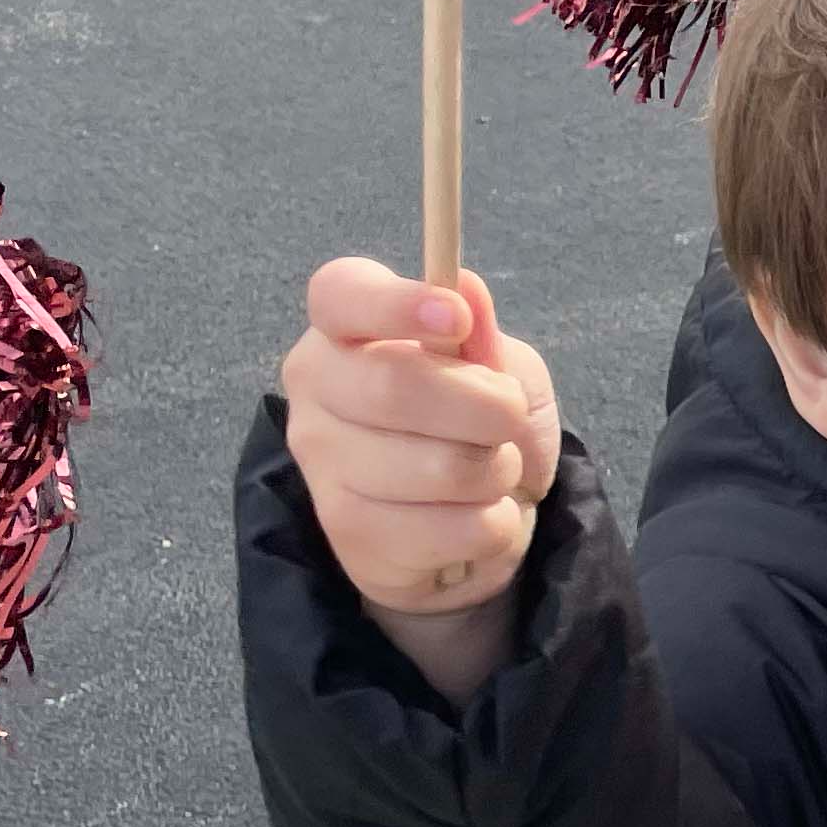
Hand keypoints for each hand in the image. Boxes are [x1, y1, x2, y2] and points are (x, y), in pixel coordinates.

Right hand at [279, 260, 562, 625]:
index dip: (395, 304)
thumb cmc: (483, 424)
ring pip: (439, 468)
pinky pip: (455, 529)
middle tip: (510, 416)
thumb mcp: (504, 369)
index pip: (339, 296)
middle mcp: (316, 394)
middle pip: (394, 385)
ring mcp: (324, 470)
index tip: (455, 317)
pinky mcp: (351, 538)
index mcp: (343, 332)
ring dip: (496, 470)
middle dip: (486, 406)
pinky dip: (494, 523)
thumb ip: (484, 338)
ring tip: (489, 470)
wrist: (482, 517)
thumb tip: (466, 288)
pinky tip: (472, 515)